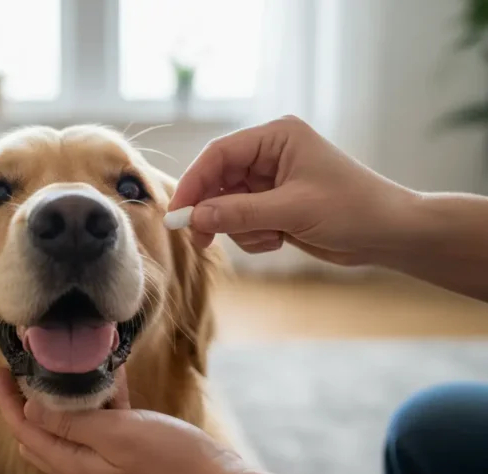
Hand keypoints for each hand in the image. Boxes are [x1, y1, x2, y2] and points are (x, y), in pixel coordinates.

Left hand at [0, 366, 245, 473]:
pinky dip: (100, 400)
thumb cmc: (169, 460)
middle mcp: (84, 467)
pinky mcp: (126, 454)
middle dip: (28, 401)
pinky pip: (102, 423)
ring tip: (70, 365)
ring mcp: (105, 462)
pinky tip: (111, 376)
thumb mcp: (116, 434)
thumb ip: (70, 423)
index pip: (25, 432)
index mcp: (75, 465)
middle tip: (24, 369)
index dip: (8, 402)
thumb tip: (29, 411)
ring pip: (71, 426)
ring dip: (67, 397)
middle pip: (41, 432)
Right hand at [168, 115, 418, 265]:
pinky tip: (280, 240)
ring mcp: (271, 182)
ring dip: (240, 228)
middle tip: (202, 240)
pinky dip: (252, 236)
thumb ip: (239, 213)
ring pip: (227, 206)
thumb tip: (195, 218)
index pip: (219, 154)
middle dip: (213, 211)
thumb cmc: (353, 210)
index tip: (178, 214)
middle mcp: (270, 155)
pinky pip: (242, 222)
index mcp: (276, 137)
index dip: (194, 183)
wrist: (391, 234)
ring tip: (271, 237)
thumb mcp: (292, 210)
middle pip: (217, 180)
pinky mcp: (275, 206)